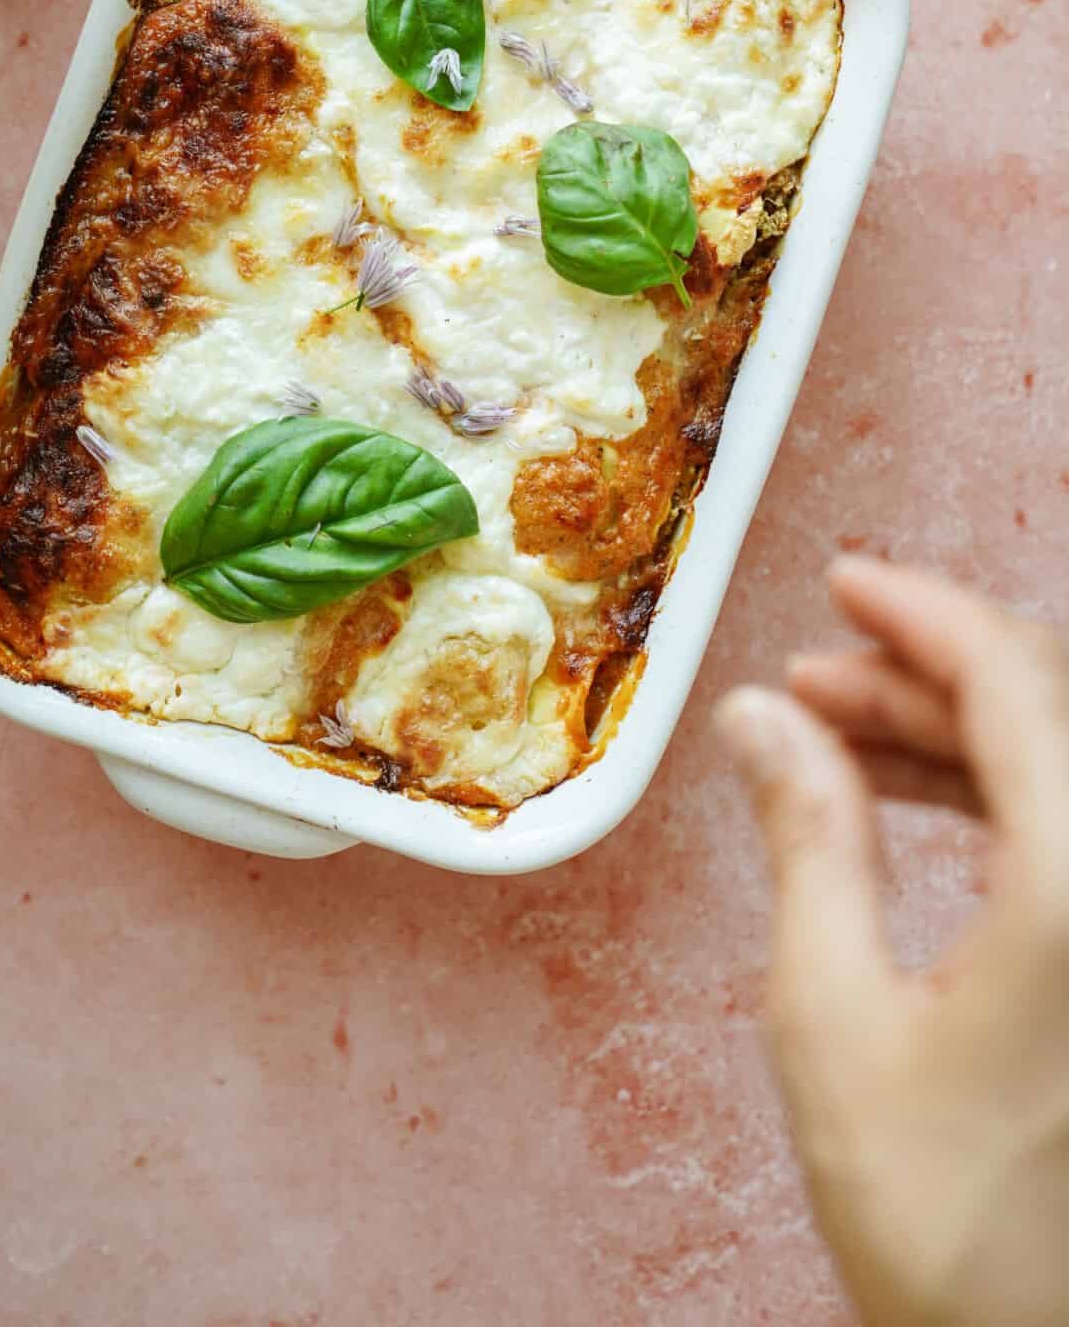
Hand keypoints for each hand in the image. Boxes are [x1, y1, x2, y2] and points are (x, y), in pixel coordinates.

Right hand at [718, 559, 1068, 1326]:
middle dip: (924, 673)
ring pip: (1058, 766)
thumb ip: (807, 842)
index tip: (847, 581)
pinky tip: (906, 798)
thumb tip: (765, 721)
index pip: (1016, 684)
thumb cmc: (946, 1224)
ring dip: (953, 733)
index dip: (923, 612)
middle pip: (1048, 713)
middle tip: (816, 670)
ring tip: (831, 733)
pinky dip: (995, 796)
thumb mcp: (834, 1020)